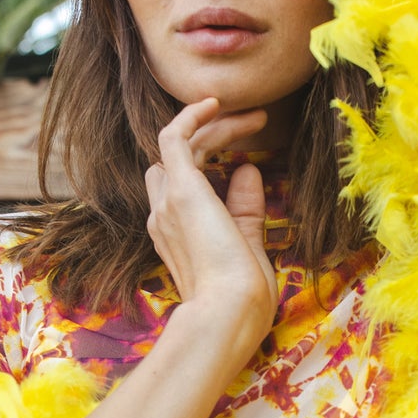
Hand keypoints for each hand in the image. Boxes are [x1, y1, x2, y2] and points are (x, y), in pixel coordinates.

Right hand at [145, 97, 278, 350]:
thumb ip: (245, 209)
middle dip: (212, 139)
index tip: (245, 156)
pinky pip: (174, 137)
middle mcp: (163, 215)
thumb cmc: (241, 297)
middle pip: (175, 161)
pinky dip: (191, 117)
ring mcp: (167, 202)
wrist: (227, 313)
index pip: (180, 188)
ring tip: (254, 118)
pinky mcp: (181, 190)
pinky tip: (214, 103)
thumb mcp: (248, 245)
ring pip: (179, 146)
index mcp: (176, 234)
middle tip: (255, 125)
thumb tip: (248, 170)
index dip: (208, 165)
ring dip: (214, 127)